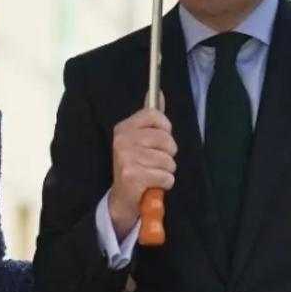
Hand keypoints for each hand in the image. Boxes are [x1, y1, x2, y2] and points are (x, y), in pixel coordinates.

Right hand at [107, 103, 176, 237]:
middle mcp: (122, 140)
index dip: (165, 128)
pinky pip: (166, 176)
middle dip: (169, 154)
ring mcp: (126, 158)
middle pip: (166, 139)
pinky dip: (165, 183)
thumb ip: (151, 118)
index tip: (160, 140)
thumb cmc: (136, 166)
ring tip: (153, 174)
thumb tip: (158, 92)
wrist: (122, 198)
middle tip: (156, 162)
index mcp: (124, 128)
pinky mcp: (132, 176)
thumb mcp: (140, 139)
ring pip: (168, 160)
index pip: (155, 115)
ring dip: (167, 171)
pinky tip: (153, 184)